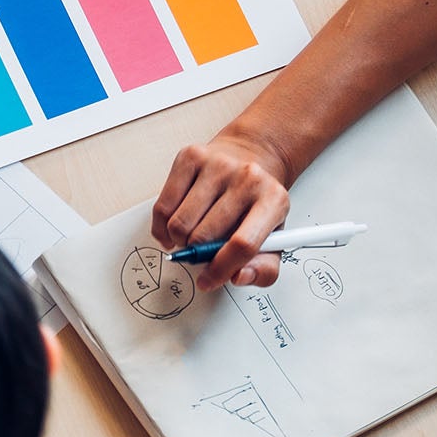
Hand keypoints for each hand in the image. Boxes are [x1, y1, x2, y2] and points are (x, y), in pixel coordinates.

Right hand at [155, 129, 291, 290]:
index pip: (242, 244)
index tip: (208, 280)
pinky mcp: (190, 157)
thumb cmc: (257, 203)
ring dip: (179, 241)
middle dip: (197, 254)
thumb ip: (263, 269)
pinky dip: (162, 227)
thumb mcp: (273, 238)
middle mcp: (247, 178)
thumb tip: (238, 277)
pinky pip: (163, 206)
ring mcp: (217, 164)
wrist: (250, 156)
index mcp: (274, 200)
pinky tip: (174, 226)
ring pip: (179, 223)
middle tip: (201, 253)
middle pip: (204, 235)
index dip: (221, 269)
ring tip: (190, 236)